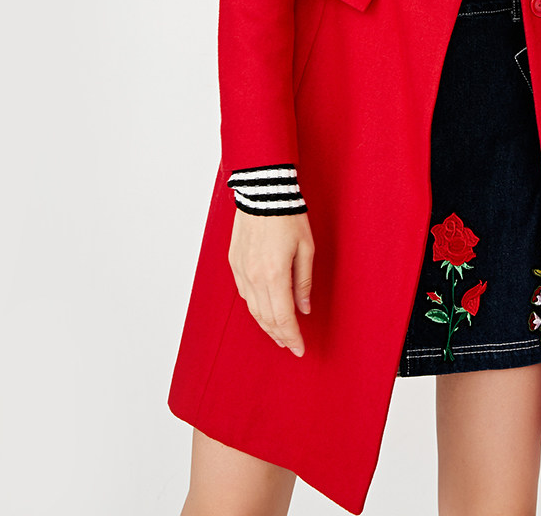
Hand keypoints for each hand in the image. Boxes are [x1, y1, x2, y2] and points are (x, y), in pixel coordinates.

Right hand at [228, 207, 314, 356]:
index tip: (300, 349)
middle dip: (279, 335)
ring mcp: (241, 270)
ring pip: (252, 309)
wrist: (263, 191)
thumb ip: (304, 281)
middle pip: (266, 318)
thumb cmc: (289, 216)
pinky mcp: (234, 263)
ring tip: (278, 334)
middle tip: (290, 345)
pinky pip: (243, 293)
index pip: (283, 318)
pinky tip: (263, 310)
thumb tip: (304, 309)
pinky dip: (254, 307)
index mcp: (275, 275)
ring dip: (266, 325)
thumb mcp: (306, 247)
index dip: (292, 337)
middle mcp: (254, 277)